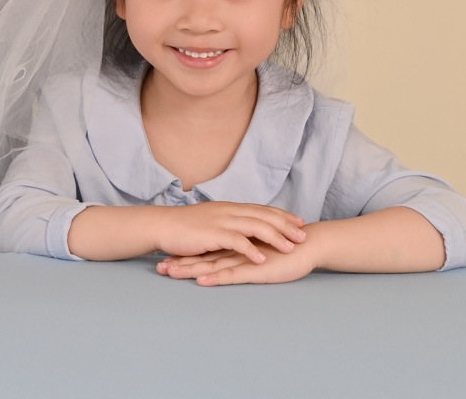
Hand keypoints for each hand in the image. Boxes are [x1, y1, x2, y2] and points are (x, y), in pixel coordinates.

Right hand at [149, 201, 306, 262]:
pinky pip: (237, 241)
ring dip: (275, 237)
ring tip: (291, 247)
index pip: (261, 209)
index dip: (281, 215)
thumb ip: (227, 223)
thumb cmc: (184, 226)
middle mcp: (228, 211)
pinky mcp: (213, 234)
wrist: (162, 224)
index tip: (299, 221)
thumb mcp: (211, 220)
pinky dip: (251, 249)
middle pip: (263, 216)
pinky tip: (263, 257)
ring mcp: (221, 221)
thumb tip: (242, 229)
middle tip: (304, 234)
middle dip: (286, 225)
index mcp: (229, 208)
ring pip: (255, 226)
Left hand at [158, 238, 319, 285]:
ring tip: (171, 273)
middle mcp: (235, 252)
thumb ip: (243, 254)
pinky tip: (202, 281)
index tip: (164, 260)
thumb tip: (228, 260)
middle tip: (158, 268)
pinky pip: (232, 274)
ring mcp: (244, 259)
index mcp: (234, 247)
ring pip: (212, 265)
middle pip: (202, 257)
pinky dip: (216, 278)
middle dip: (180, 262)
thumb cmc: (284, 250)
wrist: (308, 245)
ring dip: (190, 269)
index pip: (204, 252)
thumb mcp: (257, 253)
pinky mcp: (255, 269)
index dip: (184, 256)